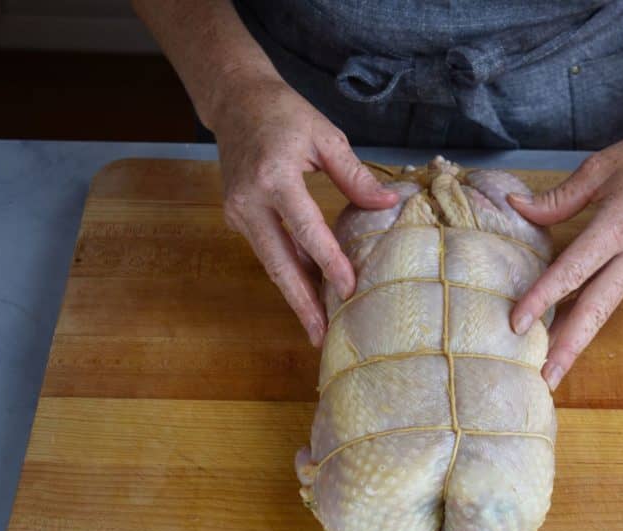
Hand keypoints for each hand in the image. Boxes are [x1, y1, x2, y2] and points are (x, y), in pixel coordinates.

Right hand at [210, 75, 398, 344]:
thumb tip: (387, 202)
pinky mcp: (238, 218)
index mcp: (274, 177)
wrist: (235, 101)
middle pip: (279, 263)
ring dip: (296, 296)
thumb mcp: (326, 137)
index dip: (328, 262)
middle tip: (322, 336)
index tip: (348, 290)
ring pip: (272, 264)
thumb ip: (354, 175)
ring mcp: (239, 213)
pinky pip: (269, 252)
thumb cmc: (284, 114)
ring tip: (318, 328)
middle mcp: (250, 201)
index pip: (305, 229)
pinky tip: (310, 295)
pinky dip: (290, 273)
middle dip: (302, 303)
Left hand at [508, 105, 622, 389]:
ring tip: (550, 367)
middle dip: (569, 348)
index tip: (517, 323)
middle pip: (596, 310)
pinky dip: (589, 315)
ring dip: (578, 338)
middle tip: (545, 381)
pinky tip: (567, 330)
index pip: (573, 271)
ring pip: (605, 309)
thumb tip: (516, 208)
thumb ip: (558, 198)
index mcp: (620, 225)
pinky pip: (613, 295)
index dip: (543, 299)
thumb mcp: (601, 167)